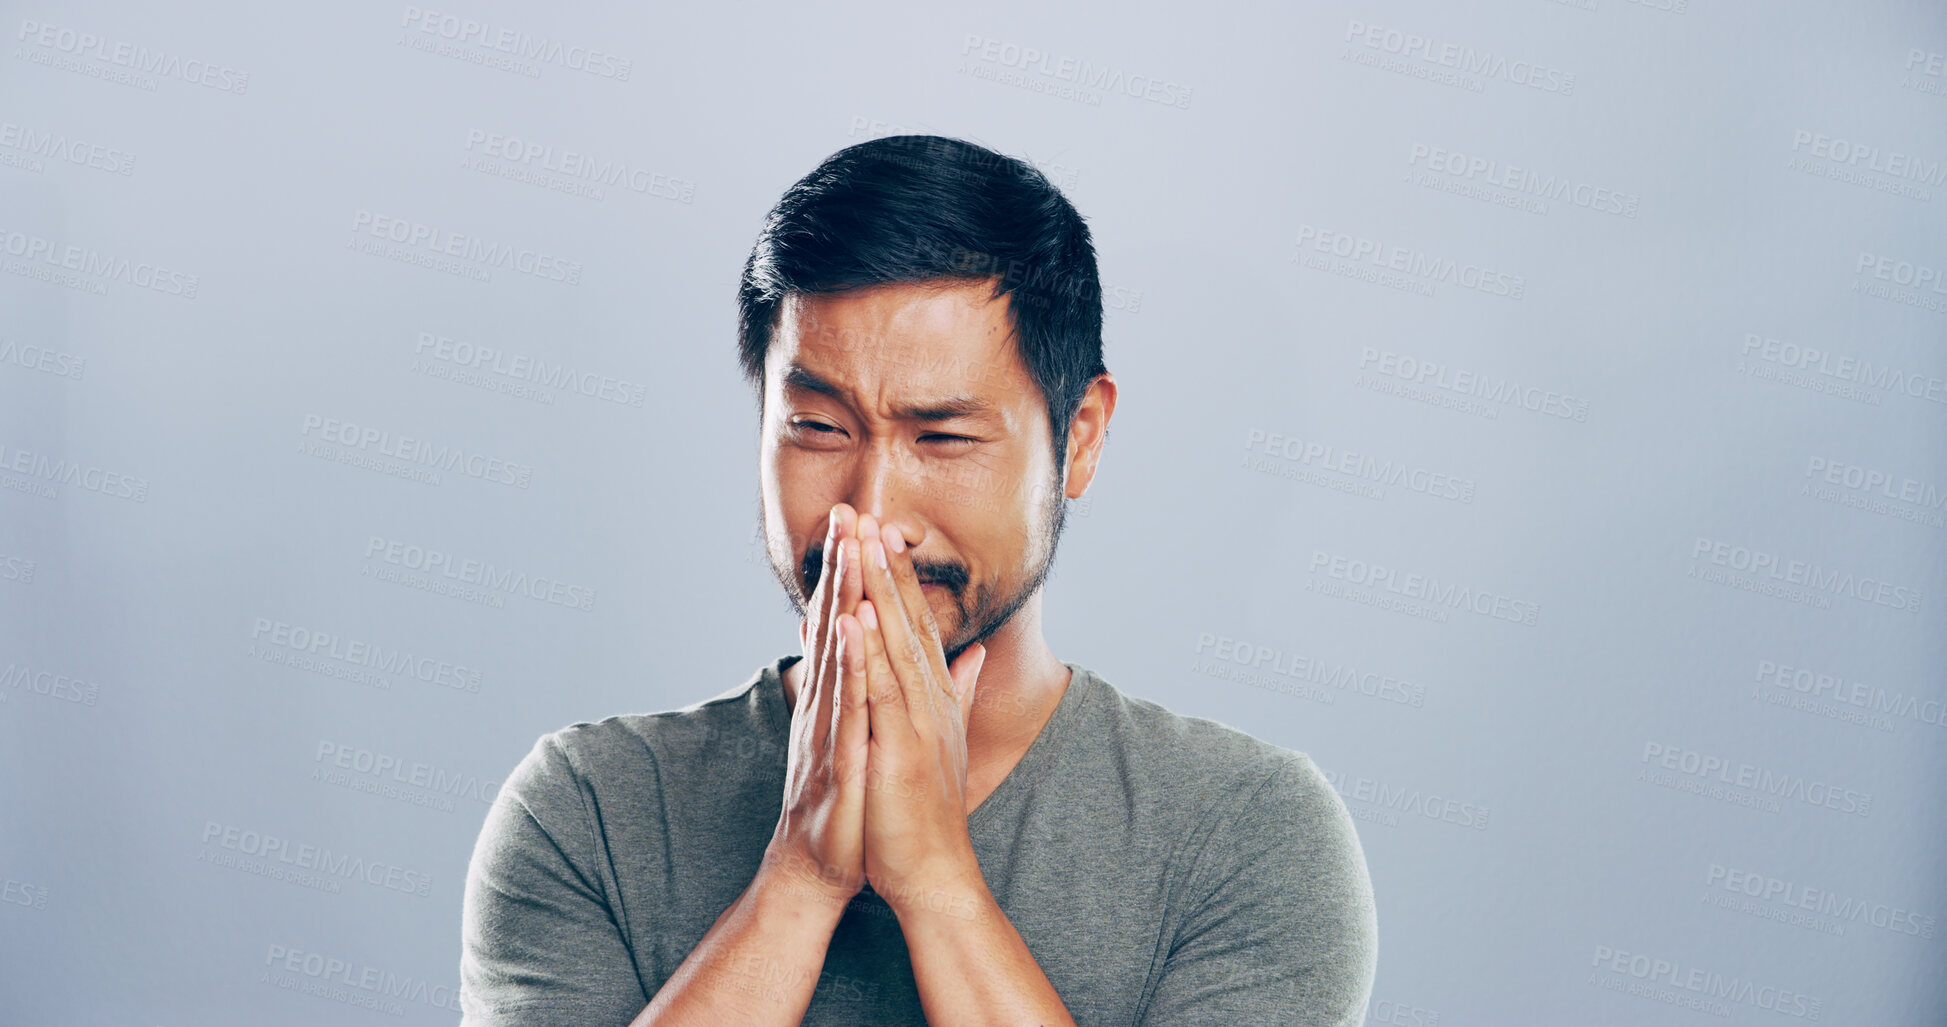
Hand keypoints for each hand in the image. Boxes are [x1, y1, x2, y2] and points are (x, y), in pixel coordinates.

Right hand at [764, 504, 869, 908]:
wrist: (818, 865)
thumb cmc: (842, 798)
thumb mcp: (855, 732)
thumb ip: (860, 683)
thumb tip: (862, 640)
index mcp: (835, 694)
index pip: (841, 620)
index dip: (848, 570)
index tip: (858, 519)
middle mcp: (824, 701)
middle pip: (832, 623)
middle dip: (840, 566)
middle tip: (845, 510)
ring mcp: (827, 727)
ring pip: (836, 654)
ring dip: (842, 601)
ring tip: (849, 552)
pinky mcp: (836, 756)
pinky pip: (844, 704)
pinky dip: (848, 665)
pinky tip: (852, 630)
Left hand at [851, 513, 989, 916]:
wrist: (932, 870)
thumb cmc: (927, 809)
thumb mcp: (939, 738)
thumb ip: (954, 690)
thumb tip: (971, 652)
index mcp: (932, 695)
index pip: (914, 622)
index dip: (898, 575)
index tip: (882, 529)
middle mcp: (929, 698)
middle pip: (905, 619)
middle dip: (884, 564)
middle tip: (868, 512)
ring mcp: (916, 720)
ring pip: (893, 642)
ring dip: (876, 589)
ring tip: (860, 542)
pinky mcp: (898, 747)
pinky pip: (880, 691)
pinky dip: (867, 651)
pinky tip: (854, 614)